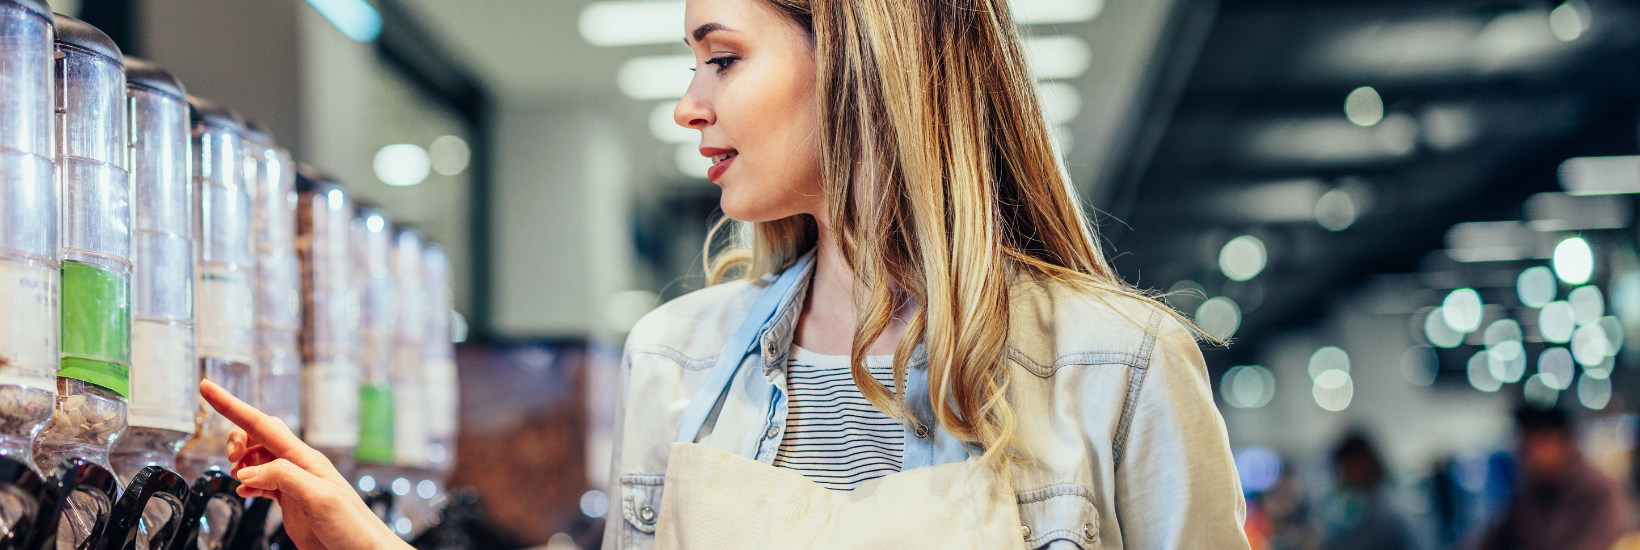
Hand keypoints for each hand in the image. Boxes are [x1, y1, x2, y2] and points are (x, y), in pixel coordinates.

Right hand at [199, 380, 403, 549]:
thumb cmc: (352, 526)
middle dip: (236, 438)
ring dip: (241, 463)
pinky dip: (247, 483)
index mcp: (306, 459)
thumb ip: (285, 478)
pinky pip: (262, 482)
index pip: (262, 424)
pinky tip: (244, 492)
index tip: (206, 388)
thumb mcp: (320, 498)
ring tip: (238, 478)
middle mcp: (300, 466)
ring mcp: (295, 483)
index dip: (231, 406)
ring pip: (258, 459)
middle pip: (258, 435)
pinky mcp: (291, 501)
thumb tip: (247, 472)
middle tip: (230, 457)